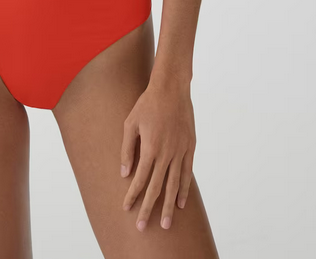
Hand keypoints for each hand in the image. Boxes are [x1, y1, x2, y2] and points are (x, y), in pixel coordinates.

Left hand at [120, 78, 195, 230]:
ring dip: (168, 206)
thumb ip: (127, 149)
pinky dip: (183, 189)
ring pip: (174, 185)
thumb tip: (125, 173)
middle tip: (143, 227)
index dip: (133, 195)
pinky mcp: (190, 147)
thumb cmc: (147, 104)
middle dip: (148, 208)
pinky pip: (187, 173)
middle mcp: (166, 153)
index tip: (127, 209)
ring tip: (165, 224)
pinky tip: (180, 202)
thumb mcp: (130, 123)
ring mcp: (180, 151)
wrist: (171, 88)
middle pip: (156, 187)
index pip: (139, 179)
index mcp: (150, 148)